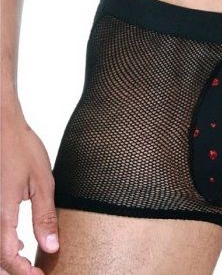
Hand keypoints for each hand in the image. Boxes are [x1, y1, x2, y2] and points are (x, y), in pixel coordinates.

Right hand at [0, 102, 58, 274]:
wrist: (2, 126)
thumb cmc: (22, 148)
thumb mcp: (43, 182)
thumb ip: (45, 217)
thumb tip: (52, 248)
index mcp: (2, 213)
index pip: (8, 258)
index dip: (24, 273)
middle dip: (16, 269)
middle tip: (36, 271)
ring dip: (8, 257)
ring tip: (30, 259)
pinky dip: (3, 243)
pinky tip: (17, 240)